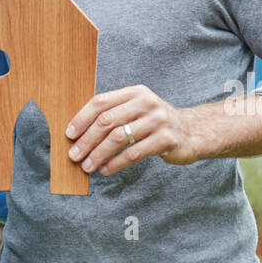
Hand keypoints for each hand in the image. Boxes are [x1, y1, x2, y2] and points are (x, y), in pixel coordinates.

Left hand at [65, 84, 199, 174]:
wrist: (192, 131)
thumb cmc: (155, 122)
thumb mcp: (137, 109)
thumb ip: (114, 113)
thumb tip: (78, 132)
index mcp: (134, 92)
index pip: (101, 102)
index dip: (82, 118)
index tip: (69, 134)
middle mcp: (146, 103)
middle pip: (107, 121)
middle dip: (87, 140)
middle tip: (74, 155)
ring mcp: (157, 120)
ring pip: (119, 138)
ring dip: (99, 154)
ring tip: (88, 166)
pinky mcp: (165, 139)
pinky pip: (134, 153)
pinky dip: (116, 163)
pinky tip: (106, 170)